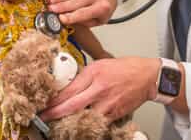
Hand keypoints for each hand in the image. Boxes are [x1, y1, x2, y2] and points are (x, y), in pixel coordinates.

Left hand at [39, 57, 159, 121]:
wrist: (147, 77)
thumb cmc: (124, 68)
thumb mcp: (99, 65)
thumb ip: (83, 76)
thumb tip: (67, 87)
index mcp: (94, 74)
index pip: (69, 91)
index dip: (55, 101)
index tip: (44, 106)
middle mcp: (99, 90)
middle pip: (73, 106)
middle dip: (56, 114)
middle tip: (44, 118)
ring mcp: (107, 104)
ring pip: (84, 117)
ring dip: (70, 121)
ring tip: (59, 123)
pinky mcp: (115, 114)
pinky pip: (97, 122)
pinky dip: (86, 124)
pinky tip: (78, 125)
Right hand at [48, 0, 116, 26]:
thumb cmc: (103, 8)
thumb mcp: (100, 20)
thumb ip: (85, 21)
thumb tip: (68, 21)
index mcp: (102, 7)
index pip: (85, 13)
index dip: (72, 16)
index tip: (61, 19)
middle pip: (76, 2)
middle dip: (62, 6)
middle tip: (50, 10)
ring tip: (49, 2)